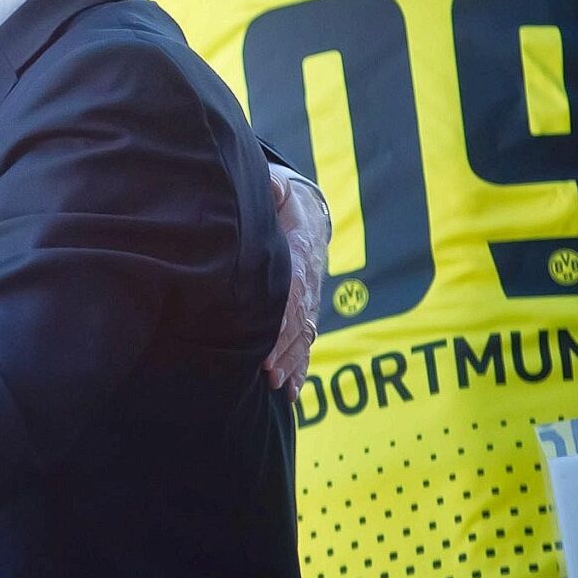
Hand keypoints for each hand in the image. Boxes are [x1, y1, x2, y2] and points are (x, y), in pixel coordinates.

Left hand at [265, 168, 329, 400]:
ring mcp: (310, 300)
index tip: (268, 340)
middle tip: (266, 372)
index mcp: (300, 256)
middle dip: (284, 348)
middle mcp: (309, 283)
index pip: (293, 292)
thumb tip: (269, 185)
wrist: (309, 213)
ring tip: (276, 385)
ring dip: (291, 362)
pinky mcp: (307, 311)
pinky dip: (300, 367)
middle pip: (299, 321)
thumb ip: (273, 188)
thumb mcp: (280, 189)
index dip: (282, 318)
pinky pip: (306, 342)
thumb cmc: (285, 203)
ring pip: (304, 336)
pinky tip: (290, 392)